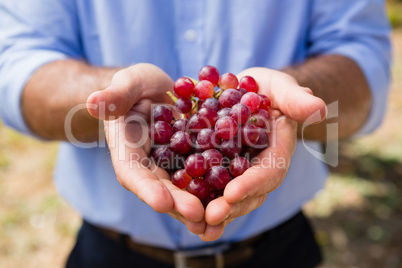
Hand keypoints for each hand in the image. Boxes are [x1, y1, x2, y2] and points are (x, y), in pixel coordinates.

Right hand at [86, 63, 206, 233]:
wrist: (156, 90)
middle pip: (160, 188)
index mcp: (127, 150)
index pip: (131, 172)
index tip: (161, 202)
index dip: (146, 188)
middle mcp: (148, 165)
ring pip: (182, 188)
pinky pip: (201, 175)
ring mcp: (170, 166)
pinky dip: (214, 188)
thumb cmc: (136, 85)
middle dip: (178, 204)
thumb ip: (115, 96)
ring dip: (198, 205)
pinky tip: (232, 198)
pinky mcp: (190, 161)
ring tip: (216, 219)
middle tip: (198, 216)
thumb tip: (93, 101)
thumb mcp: (127, 84)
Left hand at [199, 67, 326, 240]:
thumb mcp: (280, 87)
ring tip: (196, 225)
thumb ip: (296, 98)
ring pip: (229, 197)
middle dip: (231, 206)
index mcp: (276, 152)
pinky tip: (183, 213)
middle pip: (249, 193)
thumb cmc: (267, 88)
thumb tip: (318, 108)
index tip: (232, 193)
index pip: (269, 171)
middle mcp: (258, 168)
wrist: (247, 93)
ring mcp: (239, 172)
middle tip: (210, 217)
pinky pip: (209, 187)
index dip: (252, 183)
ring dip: (214, 212)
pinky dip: (199, 201)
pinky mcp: (218, 169)